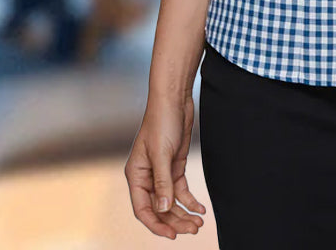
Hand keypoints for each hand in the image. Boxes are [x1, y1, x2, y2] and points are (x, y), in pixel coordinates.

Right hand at [124, 94, 206, 238]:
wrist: (174, 99)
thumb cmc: (162, 122)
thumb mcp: (162, 154)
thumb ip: (162, 182)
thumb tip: (162, 209)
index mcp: (136, 175)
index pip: (143, 209)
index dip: (156, 224)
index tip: (172, 235)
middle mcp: (147, 177)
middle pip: (159, 208)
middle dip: (175, 220)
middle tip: (193, 229)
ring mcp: (161, 172)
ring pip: (170, 201)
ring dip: (184, 213)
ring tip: (198, 223)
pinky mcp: (174, 166)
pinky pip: (180, 189)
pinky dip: (189, 200)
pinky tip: (200, 208)